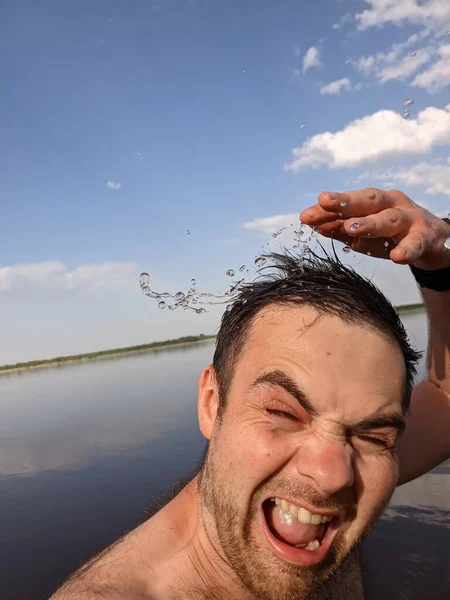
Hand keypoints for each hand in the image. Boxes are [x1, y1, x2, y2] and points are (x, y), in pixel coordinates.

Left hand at [300, 188, 449, 270]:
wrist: (430, 242)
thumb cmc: (390, 234)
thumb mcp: (363, 232)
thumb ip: (339, 228)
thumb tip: (313, 225)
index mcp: (374, 202)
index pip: (348, 203)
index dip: (327, 209)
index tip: (306, 216)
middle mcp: (392, 204)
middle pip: (368, 201)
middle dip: (345, 202)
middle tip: (325, 202)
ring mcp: (410, 219)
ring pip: (390, 219)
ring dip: (371, 223)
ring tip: (352, 228)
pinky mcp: (426, 236)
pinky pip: (416, 243)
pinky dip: (408, 249)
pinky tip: (398, 257)